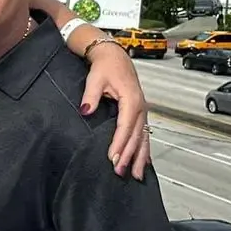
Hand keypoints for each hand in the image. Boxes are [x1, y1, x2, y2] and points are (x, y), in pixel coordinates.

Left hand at [80, 41, 150, 179]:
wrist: (114, 56)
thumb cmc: (106, 66)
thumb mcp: (95, 78)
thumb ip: (90, 95)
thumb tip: (86, 110)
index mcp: (131, 99)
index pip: (125, 126)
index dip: (120, 143)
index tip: (113, 158)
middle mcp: (140, 107)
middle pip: (136, 136)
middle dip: (129, 155)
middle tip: (120, 172)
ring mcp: (142, 111)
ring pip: (143, 138)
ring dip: (139, 157)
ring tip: (136, 175)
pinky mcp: (139, 113)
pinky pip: (144, 134)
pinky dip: (144, 149)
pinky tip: (143, 162)